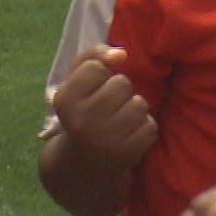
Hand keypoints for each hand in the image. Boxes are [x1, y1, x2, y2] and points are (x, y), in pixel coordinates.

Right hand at [53, 46, 156, 166]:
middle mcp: (82, 121)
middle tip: (108, 106)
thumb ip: (92, 55)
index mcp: (65, 100)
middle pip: (121, 83)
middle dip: (119, 90)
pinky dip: (143, 127)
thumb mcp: (76, 81)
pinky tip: (128, 134)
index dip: (99, 75)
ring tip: (120, 119)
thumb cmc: (83, 110)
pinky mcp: (127, 154)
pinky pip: (150, 126)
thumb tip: (121, 54)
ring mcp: (105, 140)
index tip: (92, 90)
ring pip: (139, 104)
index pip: (96, 67)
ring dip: (134, 108)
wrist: (84, 161)